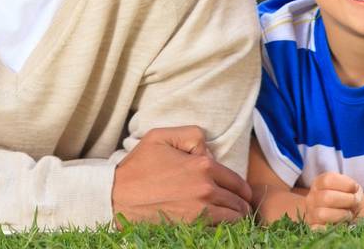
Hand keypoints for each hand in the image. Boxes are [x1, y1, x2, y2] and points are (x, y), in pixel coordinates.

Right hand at [112, 126, 252, 223]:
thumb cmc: (139, 165)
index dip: (243, 187)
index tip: (244, 192)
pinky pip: (220, 229)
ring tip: (235, 216)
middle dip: (243, 203)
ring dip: (237, 216)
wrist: (119, 196)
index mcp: (201, 165)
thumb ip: (190, 134)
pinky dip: (225, 227)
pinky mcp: (192, 226)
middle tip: (243, 205)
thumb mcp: (161, 136)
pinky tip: (221, 225)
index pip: (236, 179)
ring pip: (234, 217)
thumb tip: (208, 149)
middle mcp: (206, 188)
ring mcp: (200, 211)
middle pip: (239, 200)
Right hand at [303, 171, 363, 227]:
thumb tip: (356, 197)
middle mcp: (312, 197)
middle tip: (356, 202)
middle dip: (346, 200)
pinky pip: (318, 230)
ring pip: (322, 214)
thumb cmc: (344, 201)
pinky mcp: (313, 228)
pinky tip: (341, 225)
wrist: (335, 217)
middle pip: (326, 197)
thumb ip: (354, 191)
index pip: (327, 180)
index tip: (355, 188)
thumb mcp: (349, 191)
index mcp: (318, 183)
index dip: (345, 184)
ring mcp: (311, 213)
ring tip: (349, 214)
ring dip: (341, 215)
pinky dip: (330, 229)